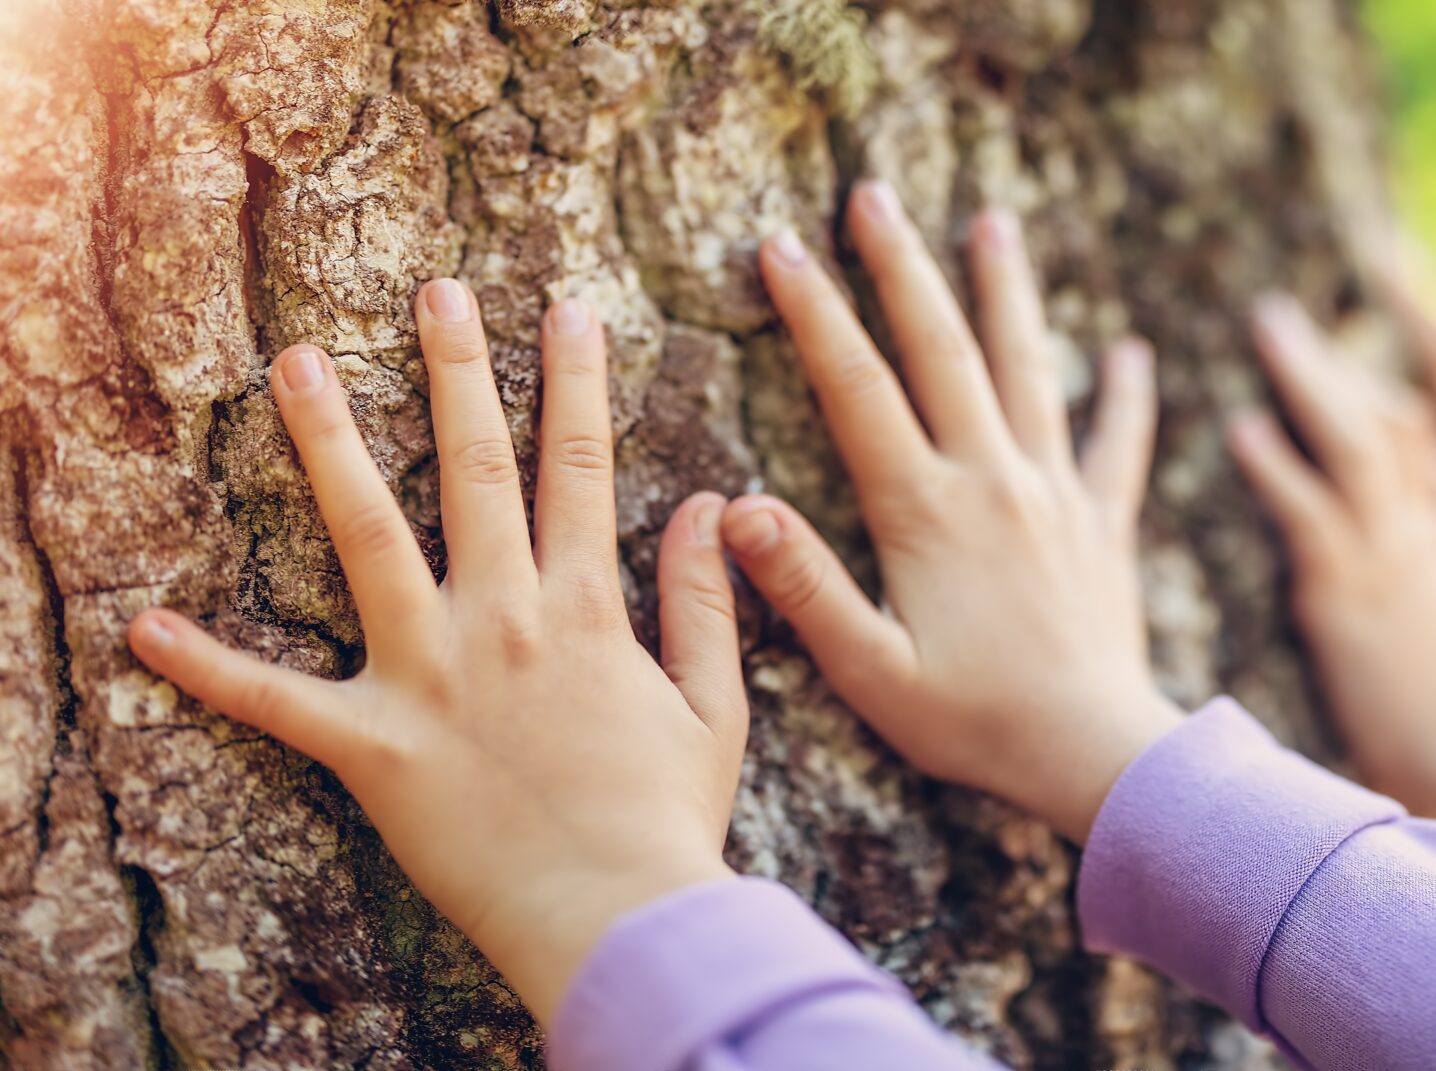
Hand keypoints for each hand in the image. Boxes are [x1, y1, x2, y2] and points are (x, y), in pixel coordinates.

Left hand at [126, 281, 747, 1024]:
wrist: (618, 916)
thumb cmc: (668, 818)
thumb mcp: (716, 704)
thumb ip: (707, 598)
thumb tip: (709, 504)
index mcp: (587, 609)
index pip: (582, 469)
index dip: (577, 384)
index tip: (569, 313)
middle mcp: (505, 619)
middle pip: (474, 471)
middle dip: (458, 371)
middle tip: (438, 290)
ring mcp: (432, 676)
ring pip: (369, 538)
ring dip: (332, 444)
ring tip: (299, 363)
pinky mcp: (375, 747)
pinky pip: (277, 703)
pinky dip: (208, 667)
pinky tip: (142, 624)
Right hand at [720, 184, 1180, 843]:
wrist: (1095, 753)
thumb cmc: (974, 723)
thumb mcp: (870, 669)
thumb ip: (804, 585)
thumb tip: (736, 507)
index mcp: (926, 511)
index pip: (859, 389)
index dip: (817, 313)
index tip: (781, 246)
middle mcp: (994, 481)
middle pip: (943, 351)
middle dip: (903, 267)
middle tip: (873, 194)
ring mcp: (1056, 495)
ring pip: (1029, 370)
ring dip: (1008, 293)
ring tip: (995, 222)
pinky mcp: (1104, 525)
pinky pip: (1118, 446)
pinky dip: (1124, 397)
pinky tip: (1129, 353)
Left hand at [1230, 296, 1435, 841]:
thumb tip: (1407, 587)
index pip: (1413, 444)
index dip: (1371, 395)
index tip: (1329, 361)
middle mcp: (1418, 533)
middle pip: (1381, 421)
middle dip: (1329, 363)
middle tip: (1274, 314)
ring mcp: (1385, 554)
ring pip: (1350, 444)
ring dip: (1307, 381)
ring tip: (1266, 327)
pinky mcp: (1349, 590)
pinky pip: (1311, 513)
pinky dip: (1278, 467)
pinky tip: (1243, 429)